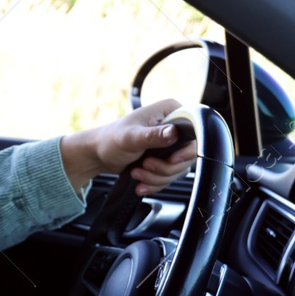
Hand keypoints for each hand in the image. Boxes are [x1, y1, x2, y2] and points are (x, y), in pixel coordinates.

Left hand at [59, 97, 198, 195]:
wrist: (99, 153)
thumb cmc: (111, 139)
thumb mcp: (131, 137)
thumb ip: (152, 135)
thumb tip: (173, 132)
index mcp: (171, 111)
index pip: (195, 132)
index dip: (186, 150)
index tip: (172, 159)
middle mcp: (175, 126)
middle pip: (188, 156)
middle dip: (165, 168)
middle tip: (145, 166)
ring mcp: (172, 144)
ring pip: (179, 170)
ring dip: (157, 178)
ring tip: (137, 173)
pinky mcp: (166, 159)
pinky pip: (170, 177)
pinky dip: (155, 183)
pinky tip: (140, 183)